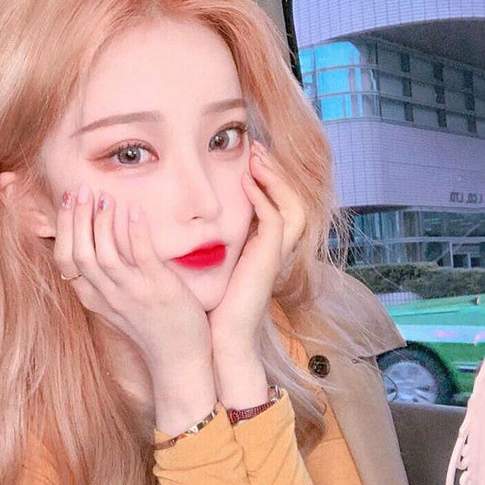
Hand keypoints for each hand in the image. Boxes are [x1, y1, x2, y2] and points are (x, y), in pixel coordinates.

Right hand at [52, 184, 211, 377]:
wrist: (179, 359)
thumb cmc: (151, 327)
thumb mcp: (117, 304)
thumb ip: (104, 277)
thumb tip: (96, 240)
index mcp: (94, 298)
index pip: (65, 260)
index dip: (63, 227)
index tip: (68, 200)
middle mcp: (108, 297)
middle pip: (79, 254)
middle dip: (76, 218)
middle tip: (81, 189)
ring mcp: (132, 294)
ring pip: (103, 256)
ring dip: (100, 222)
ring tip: (103, 196)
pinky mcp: (158, 291)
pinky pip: (142, 258)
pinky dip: (134, 233)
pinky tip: (134, 212)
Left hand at [207, 140, 306, 354]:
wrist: (220, 336)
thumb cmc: (212, 304)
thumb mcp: (214, 262)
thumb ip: (213, 237)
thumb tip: (191, 214)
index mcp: (265, 247)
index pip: (280, 201)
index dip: (269, 177)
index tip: (249, 155)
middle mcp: (276, 248)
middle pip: (294, 197)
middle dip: (277, 170)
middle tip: (256, 147)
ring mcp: (275, 255)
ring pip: (293, 205)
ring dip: (275, 179)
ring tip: (256, 157)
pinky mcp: (268, 260)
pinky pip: (275, 220)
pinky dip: (264, 198)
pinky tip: (247, 183)